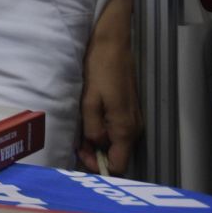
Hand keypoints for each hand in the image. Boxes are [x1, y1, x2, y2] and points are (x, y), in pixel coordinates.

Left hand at [76, 0, 141, 174]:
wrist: (112, 46)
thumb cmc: (99, 71)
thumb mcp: (90, 102)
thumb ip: (93, 129)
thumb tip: (95, 148)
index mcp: (125, 128)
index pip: (119, 165)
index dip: (100, 166)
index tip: (82, 157)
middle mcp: (134, 128)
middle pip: (118, 156)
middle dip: (96, 155)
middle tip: (77, 145)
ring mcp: (133, 120)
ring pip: (116, 144)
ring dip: (98, 143)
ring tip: (80, 132)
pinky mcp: (129, 112)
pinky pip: (117, 131)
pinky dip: (103, 132)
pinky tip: (89, 122)